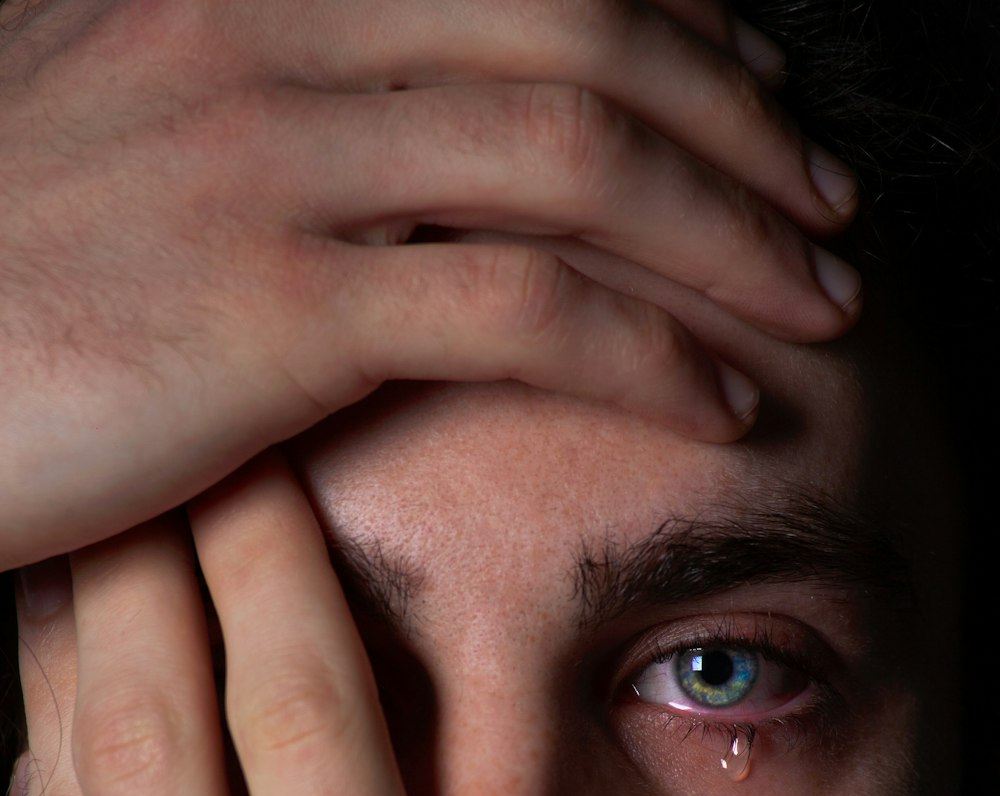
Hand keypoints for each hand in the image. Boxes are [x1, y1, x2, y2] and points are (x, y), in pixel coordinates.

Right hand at [0, 0, 858, 569]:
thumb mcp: (117, 134)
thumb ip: (255, 105)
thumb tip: (382, 143)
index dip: (674, 33)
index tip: (753, 109)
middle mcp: (267, 36)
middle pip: (582, 40)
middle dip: (739, 126)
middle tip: (824, 210)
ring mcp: (273, 161)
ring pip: (577, 161)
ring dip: (729, 236)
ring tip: (814, 304)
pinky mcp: (276, 306)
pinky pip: (522, 306)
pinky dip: (646, 350)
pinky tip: (714, 395)